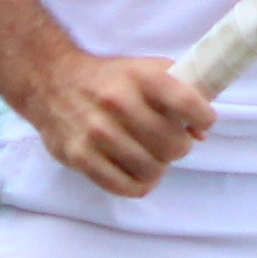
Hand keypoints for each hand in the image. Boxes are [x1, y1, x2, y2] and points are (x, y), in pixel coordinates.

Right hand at [23, 51, 214, 196]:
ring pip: (152, 170)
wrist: (52, 82)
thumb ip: (178, 92)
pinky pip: (125, 187)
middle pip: (174, 145)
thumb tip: (201, 132)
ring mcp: (98, 132)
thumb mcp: (145, 71)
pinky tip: (136, 173)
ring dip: (158, 168)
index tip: (203, 121)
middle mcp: (119, 103)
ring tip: (151, 157)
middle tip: (170, 143)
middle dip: (179, 147)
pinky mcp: (81, 157)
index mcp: (141, 77)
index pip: (188, 103)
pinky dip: (139, 185)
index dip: (204, 117)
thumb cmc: (108, 79)